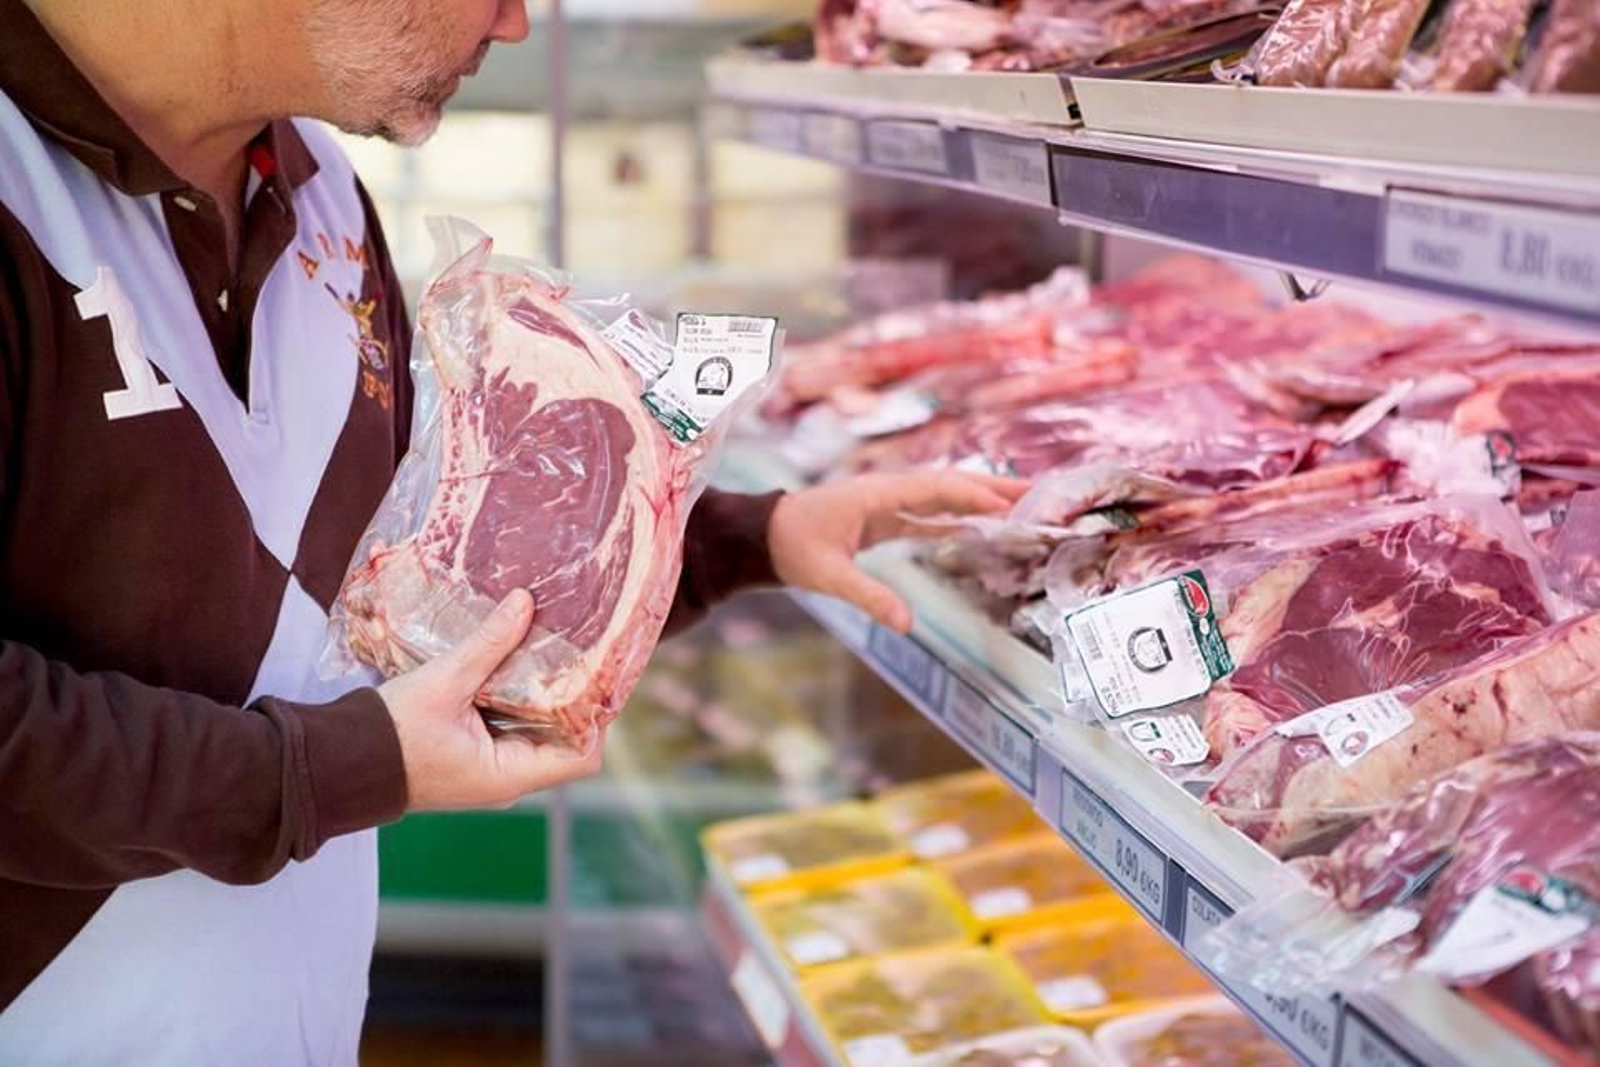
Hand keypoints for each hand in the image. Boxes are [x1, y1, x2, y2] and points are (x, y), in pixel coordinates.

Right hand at [379, 590, 603, 810]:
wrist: (338, 761)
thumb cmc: (388, 734)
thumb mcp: (443, 682)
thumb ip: (488, 644)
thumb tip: (526, 602)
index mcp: (510, 774)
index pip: (582, 756)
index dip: (597, 719)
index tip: (597, 675)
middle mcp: (507, 779)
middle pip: (564, 739)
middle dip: (572, 697)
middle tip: (578, 651)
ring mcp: (490, 769)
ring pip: (537, 731)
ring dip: (543, 694)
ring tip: (551, 649)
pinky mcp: (473, 756)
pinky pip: (510, 727)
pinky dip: (517, 699)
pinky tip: (514, 663)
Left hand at [769, 471, 1025, 633]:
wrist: (763, 535)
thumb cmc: (793, 548)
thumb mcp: (828, 576)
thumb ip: (869, 597)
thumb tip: (906, 624)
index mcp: (876, 493)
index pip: (936, 489)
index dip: (974, 496)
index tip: (1010, 505)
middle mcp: (887, 490)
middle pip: (948, 484)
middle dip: (991, 487)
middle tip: (1036, 492)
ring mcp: (887, 501)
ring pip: (942, 496)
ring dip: (979, 498)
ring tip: (1020, 504)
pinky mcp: (884, 517)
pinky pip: (928, 514)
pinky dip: (957, 517)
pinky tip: (982, 526)